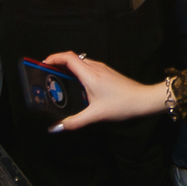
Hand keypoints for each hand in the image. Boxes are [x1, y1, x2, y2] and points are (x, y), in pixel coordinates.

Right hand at [44, 51, 167, 129]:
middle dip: (57, 64)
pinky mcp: (108, 73)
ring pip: (81, 63)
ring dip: (68, 68)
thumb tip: (55, 128)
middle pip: (72, 59)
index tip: (42, 64)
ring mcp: (103, 69)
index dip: (53, 57)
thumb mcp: (95, 115)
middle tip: (47, 75)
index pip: (67, 57)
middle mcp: (95, 67)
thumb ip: (73, 122)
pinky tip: (77, 86)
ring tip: (59, 81)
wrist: (144, 99)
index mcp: (90, 74)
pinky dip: (78, 72)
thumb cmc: (122, 104)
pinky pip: (88, 67)